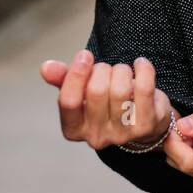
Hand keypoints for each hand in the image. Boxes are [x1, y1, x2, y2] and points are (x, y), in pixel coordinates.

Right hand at [40, 51, 176, 149]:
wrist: (142, 124)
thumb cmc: (106, 103)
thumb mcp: (81, 92)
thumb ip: (63, 79)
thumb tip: (45, 67)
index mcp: (74, 129)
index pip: (68, 101)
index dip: (76, 74)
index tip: (85, 55)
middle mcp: (96, 137)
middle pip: (96, 91)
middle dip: (102, 70)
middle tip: (107, 69)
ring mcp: (123, 134)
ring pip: (120, 89)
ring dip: (122, 70)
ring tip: (123, 72)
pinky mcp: (146, 126)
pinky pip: (144, 88)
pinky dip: (143, 69)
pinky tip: (141, 65)